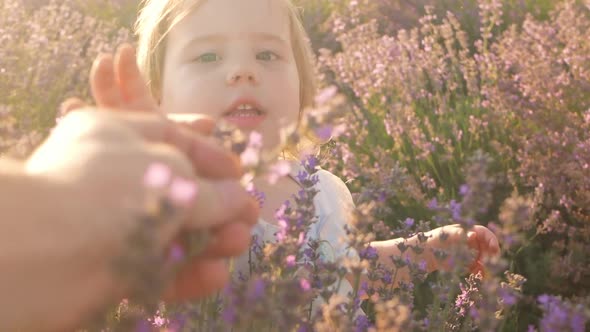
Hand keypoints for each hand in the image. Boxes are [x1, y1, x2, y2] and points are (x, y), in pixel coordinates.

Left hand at [26, 107, 257, 330]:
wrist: (46, 255)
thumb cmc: (115, 192)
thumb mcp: (175, 177)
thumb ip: (215, 191)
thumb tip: (243, 200)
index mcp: (116, 134)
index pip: (172, 136)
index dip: (210, 154)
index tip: (239, 171)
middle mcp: (112, 177)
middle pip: (176, 190)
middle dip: (217, 205)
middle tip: (249, 219)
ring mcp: (109, 223)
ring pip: (170, 232)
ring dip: (209, 240)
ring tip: (237, 246)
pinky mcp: (108, 267)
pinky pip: (156, 267)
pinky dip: (186, 273)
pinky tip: (213, 275)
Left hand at [425, 224, 499, 274]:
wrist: (426, 253)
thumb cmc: (436, 239)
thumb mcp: (446, 235)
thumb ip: (460, 235)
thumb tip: (473, 235)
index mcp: (469, 231)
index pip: (485, 234)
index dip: (492, 240)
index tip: (494, 249)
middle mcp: (472, 242)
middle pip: (488, 248)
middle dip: (490, 256)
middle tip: (488, 263)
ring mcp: (471, 253)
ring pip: (485, 259)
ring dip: (487, 266)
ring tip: (484, 272)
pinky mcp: (467, 264)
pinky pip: (478, 269)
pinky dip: (480, 273)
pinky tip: (479, 277)